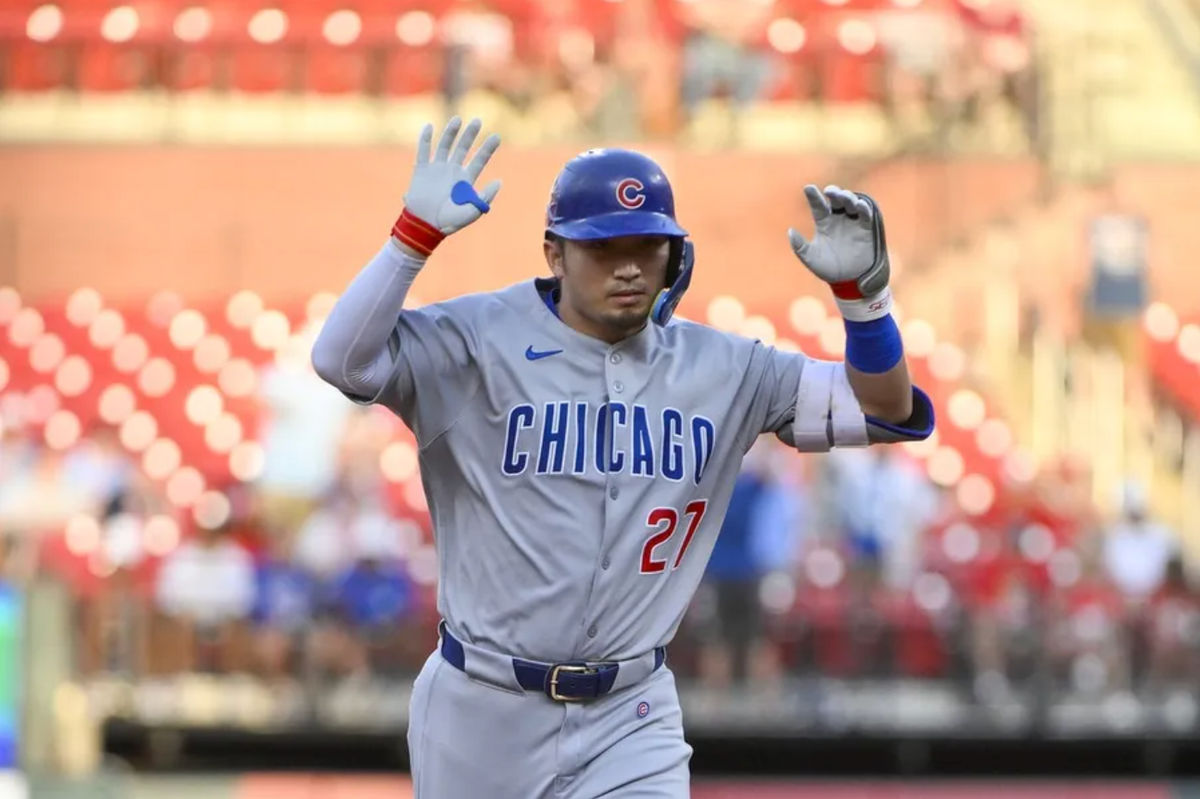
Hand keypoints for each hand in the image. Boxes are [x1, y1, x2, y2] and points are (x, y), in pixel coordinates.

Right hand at [404, 116, 501, 234]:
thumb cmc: (450, 222)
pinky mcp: (421, 170)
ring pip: (445, 145)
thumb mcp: (473, 211)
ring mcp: (436, 169)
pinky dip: (425, 139)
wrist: (426, 226)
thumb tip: (499, 181)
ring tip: (457, 119)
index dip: (487, 149)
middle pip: (463, 148)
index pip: (479, 160)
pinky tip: (429, 127)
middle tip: (477, 120)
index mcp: (465, 180)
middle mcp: (452, 171)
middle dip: (470, 135)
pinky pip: (423, 151)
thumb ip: (486, 197)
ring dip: (451, 132)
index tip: (497, 136)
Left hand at [787, 184, 891, 320]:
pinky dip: (864, 208)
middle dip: (834, 192)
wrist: (849, 281)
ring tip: (844, 196)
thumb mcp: (810, 259)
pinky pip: (865, 215)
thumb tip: (790, 231)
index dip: (813, 196)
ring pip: (850, 203)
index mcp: (823, 223)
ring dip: (848, 197)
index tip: (808, 188)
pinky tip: (859, 205)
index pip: (818, 206)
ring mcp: (852, 222)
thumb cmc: (828, 269)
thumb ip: (800, 246)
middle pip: (836, 200)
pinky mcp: (866, 228)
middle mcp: (838, 219)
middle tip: (830, 191)